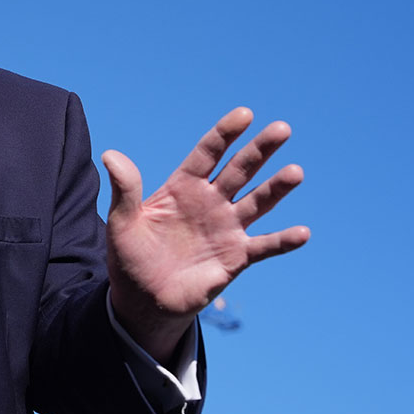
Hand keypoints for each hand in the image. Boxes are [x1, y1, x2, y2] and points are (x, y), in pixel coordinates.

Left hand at [102, 107, 309, 361]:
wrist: (144, 300)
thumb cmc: (131, 257)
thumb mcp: (122, 222)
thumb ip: (124, 189)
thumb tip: (111, 155)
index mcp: (183, 188)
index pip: (207, 154)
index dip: (225, 134)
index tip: (245, 114)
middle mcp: (210, 202)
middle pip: (239, 170)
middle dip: (259, 150)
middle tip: (282, 129)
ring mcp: (227, 228)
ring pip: (258, 202)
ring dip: (277, 188)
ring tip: (295, 172)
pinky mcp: (237, 256)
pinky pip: (264, 246)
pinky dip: (283, 241)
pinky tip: (302, 233)